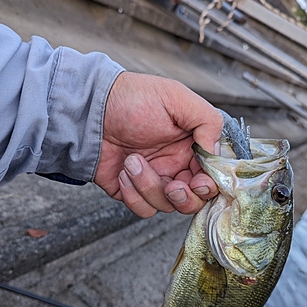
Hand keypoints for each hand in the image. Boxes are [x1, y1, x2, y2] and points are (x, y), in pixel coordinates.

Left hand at [94, 72, 222, 217]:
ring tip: (132, 161)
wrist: (90, 110)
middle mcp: (176, 166)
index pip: (212, 176)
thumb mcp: (177, 98)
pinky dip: (133, 195)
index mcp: (191, 146)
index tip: (199, 181)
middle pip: (194, 200)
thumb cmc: (133, 98)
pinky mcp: (132, 192)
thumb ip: (208, 121)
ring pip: (167, 205)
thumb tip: (216, 151)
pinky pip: (143, 208)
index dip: (209, 185)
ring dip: (149, 186)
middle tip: (171, 185)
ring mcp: (154, 180)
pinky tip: (123, 171)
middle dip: (183, 197)